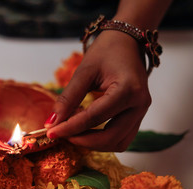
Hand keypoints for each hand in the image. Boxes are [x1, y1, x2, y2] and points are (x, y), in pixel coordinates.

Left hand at [45, 30, 151, 151]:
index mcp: (128, 90)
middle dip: (82, 140)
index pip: (94, 118)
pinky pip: (121, 137)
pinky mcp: (138, 116)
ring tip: (72, 131)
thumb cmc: (107, 51)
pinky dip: (102, 139)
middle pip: (110, 137)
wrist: (128, 41)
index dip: (69, 128)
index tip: (50, 132)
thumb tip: (52, 122)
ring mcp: (141, 112)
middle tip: (61, 134)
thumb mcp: (84, 71)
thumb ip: (68, 98)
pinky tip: (86, 129)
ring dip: (93, 143)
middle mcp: (139, 104)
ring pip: (118, 143)